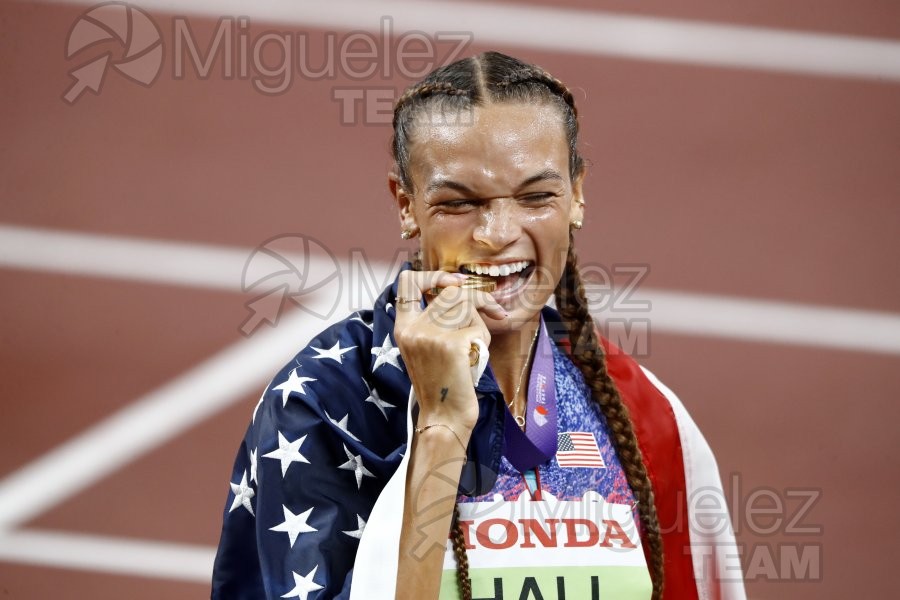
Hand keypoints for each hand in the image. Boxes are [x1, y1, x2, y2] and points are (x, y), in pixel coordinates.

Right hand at [393, 270, 506, 432]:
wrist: (444, 417)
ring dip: (480, 325)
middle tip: (495, 311)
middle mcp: (412, 328)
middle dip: (479, 300)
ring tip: (474, 348)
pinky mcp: (450, 345)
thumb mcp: (429, 346)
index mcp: (403, 327)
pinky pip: (478, 329)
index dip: (434, 275)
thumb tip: (460, 287)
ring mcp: (429, 335)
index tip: (455, 284)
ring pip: (467, 306)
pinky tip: (473, 361)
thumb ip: (436, 318)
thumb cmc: (443, 382)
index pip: (408, 281)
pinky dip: (482, 343)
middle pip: (452, 292)